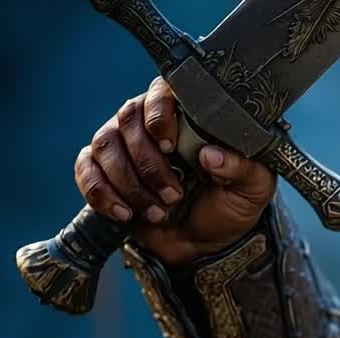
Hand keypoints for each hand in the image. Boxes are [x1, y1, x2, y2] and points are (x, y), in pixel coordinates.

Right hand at [74, 77, 276, 264]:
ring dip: (130, 183)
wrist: (204, 244)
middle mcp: (147, 122)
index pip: (161, 91)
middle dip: (149, 163)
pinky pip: (86, 171)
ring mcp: (120, 144)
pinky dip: (102, 194)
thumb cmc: (228, 206)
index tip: (170, 145)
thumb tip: (211, 154)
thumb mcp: (252, 188)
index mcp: (186, 114)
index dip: (159, 113)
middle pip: (128, 119)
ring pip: (105, 145)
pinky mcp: (100, 171)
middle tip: (174, 194)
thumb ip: (243, 168)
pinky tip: (126, 214)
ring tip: (158, 212)